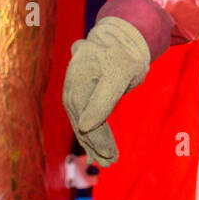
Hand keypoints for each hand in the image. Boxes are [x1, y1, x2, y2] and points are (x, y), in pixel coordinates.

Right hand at [62, 17, 151, 166]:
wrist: (124, 36)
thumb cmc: (125, 54)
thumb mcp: (122, 74)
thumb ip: (103, 99)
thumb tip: (83, 126)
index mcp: (80, 77)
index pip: (85, 113)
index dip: (96, 137)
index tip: (109, 155)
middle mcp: (73, 83)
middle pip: (81, 118)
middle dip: (95, 143)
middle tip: (109, 163)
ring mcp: (75, 86)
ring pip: (81, 118)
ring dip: (93, 141)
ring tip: (106, 161)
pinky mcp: (81, 91)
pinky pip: (83, 114)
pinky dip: (92, 130)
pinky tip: (99, 148)